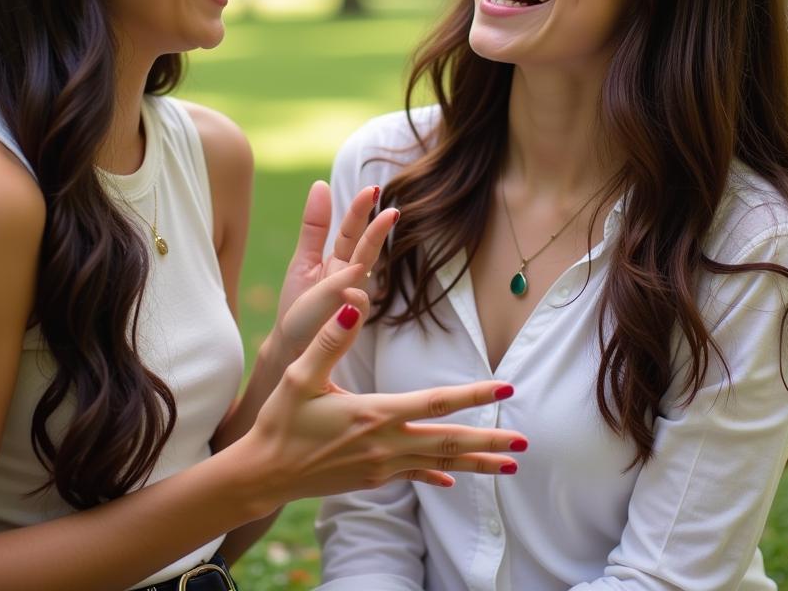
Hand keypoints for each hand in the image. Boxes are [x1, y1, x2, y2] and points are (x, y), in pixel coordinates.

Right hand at [244, 299, 526, 506]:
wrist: (263, 473)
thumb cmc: (281, 420)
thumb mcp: (299, 374)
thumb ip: (331, 340)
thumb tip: (354, 305)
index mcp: (373, 414)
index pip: (434, 403)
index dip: (473, 396)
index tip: (505, 389)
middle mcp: (385, 444)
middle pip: (448, 442)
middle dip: (489, 443)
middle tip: (524, 443)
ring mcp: (381, 466)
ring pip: (439, 464)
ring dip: (476, 464)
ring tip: (509, 467)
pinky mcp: (373, 479)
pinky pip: (414, 477)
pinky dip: (437, 477)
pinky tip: (452, 481)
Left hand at [274, 182, 395, 359]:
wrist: (291, 346)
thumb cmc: (299, 304)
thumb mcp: (303, 259)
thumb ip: (314, 226)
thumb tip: (321, 184)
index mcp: (338, 259)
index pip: (351, 230)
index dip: (360, 210)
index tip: (372, 189)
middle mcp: (349, 276)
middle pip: (364, 246)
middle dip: (377, 227)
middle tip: (391, 208)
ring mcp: (351, 298)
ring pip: (365, 270)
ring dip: (375, 248)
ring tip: (387, 222)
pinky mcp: (348, 322)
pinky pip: (355, 307)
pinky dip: (355, 298)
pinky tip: (350, 289)